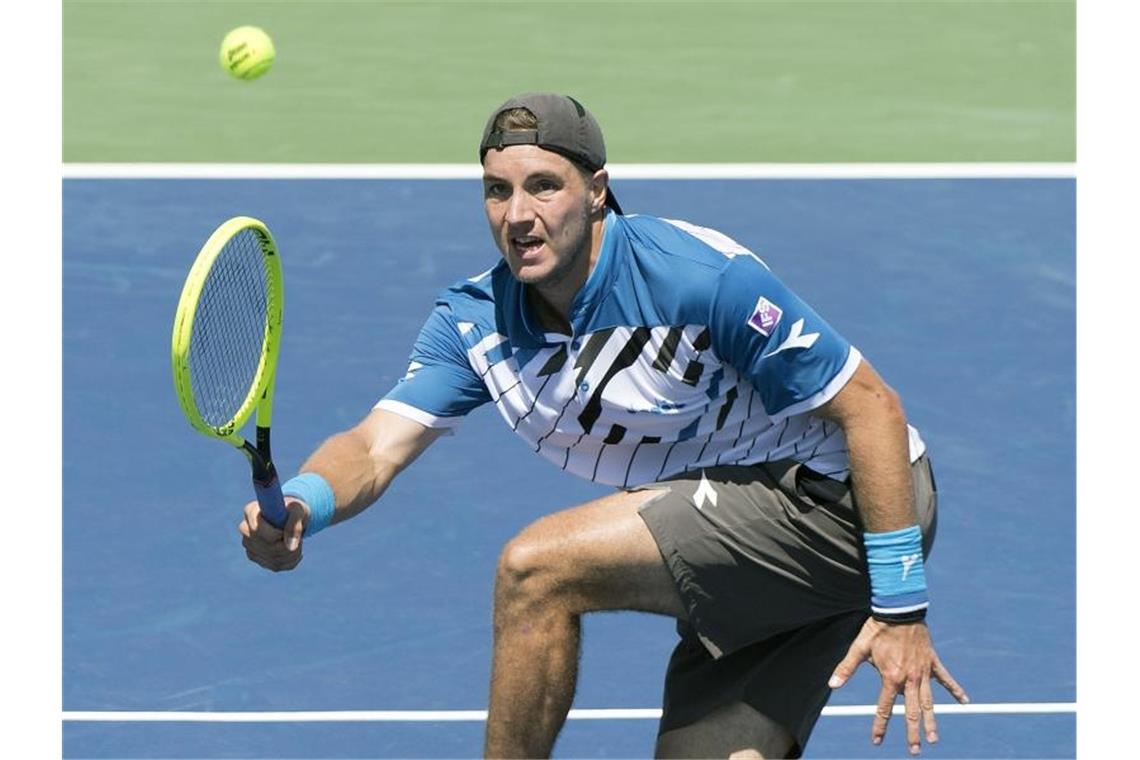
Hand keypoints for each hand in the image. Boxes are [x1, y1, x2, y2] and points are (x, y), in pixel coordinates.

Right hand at [237, 498, 309, 571]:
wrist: (291, 517)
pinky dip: (291, 561)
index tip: (286, 530)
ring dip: (292, 554)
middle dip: (288, 545)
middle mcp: (245, 529)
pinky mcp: (255, 557)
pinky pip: (276, 566)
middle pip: (267, 547)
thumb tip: (291, 547)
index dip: (277, 534)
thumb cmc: (293, 510)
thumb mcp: (298, 510)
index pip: (257, 530)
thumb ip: (295, 524)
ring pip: (273, 560)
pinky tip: (295, 551)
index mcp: (251, 511)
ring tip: (299, 543)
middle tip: (300, 537)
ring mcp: (248, 545)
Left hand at [828, 617, 968, 755]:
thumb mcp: (859, 648)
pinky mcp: (932, 662)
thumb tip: (832, 684)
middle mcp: (909, 679)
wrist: (899, 609)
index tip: (876, 741)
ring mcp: (923, 671)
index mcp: (891, 677)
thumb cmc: (877, 628)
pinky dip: (955, 690)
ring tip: (934, 739)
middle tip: (915, 750)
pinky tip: (965, 701)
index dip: (879, 726)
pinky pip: (946, 679)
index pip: (883, 708)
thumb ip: (846, 668)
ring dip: (931, 721)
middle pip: (912, 711)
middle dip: (912, 733)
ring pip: (929, 702)